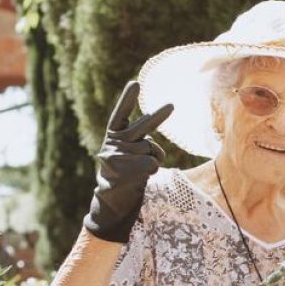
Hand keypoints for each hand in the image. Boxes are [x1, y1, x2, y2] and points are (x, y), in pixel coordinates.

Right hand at [83, 81, 173, 242]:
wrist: (111, 203)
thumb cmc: (122, 175)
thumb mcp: (124, 154)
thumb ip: (135, 141)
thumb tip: (153, 137)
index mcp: (112, 137)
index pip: (119, 114)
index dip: (127, 99)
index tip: (135, 83)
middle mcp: (113, 144)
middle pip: (143, 128)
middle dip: (158, 117)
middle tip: (172, 105)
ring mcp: (120, 157)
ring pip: (152, 149)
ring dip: (153, 159)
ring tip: (139, 171)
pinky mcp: (130, 170)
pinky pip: (154, 163)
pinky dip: (152, 170)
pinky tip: (139, 179)